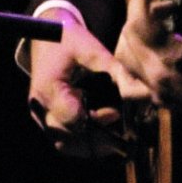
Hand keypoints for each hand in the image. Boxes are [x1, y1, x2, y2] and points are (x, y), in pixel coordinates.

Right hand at [28, 9, 150, 155]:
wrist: (44, 37)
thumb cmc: (67, 39)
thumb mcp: (92, 49)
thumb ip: (116, 71)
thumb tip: (141, 93)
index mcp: (48, 89)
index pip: (74, 120)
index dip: (99, 123)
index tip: (117, 114)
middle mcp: (40, 108)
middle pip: (69, 140)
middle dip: (99, 141)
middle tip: (124, 136)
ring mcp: (40, 116)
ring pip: (65, 145)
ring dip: (91, 144)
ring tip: (114, 135)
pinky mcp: (45, 119)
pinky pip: (63, 140)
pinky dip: (83, 140)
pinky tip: (101, 129)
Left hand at [115, 0, 181, 166]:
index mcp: (169, 61)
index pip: (139, 22)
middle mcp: (154, 77)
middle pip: (128, 35)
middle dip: (144, 12)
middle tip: (172, 5)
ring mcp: (153, 90)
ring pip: (125, 55)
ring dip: (136, 33)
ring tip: (164, 24)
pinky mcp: (157, 97)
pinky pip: (132, 78)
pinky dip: (134, 60)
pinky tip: (154, 51)